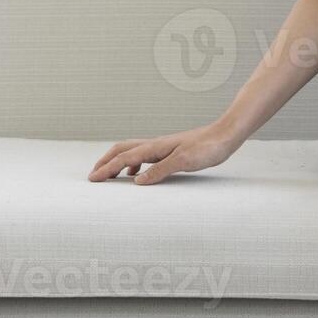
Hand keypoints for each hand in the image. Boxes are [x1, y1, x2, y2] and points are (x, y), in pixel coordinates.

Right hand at [87, 122, 241, 184]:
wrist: (224, 136)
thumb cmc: (207, 148)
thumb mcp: (183, 162)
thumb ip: (159, 171)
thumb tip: (136, 181)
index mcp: (155, 147)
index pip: (124, 158)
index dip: (107, 169)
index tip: (92, 179)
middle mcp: (156, 145)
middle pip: (122, 150)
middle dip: (106, 162)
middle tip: (94, 175)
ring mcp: (163, 147)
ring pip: (133, 152)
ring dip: (118, 162)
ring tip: (111, 176)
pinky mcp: (171, 151)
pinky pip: (146, 156)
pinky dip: (134, 164)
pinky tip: (138, 174)